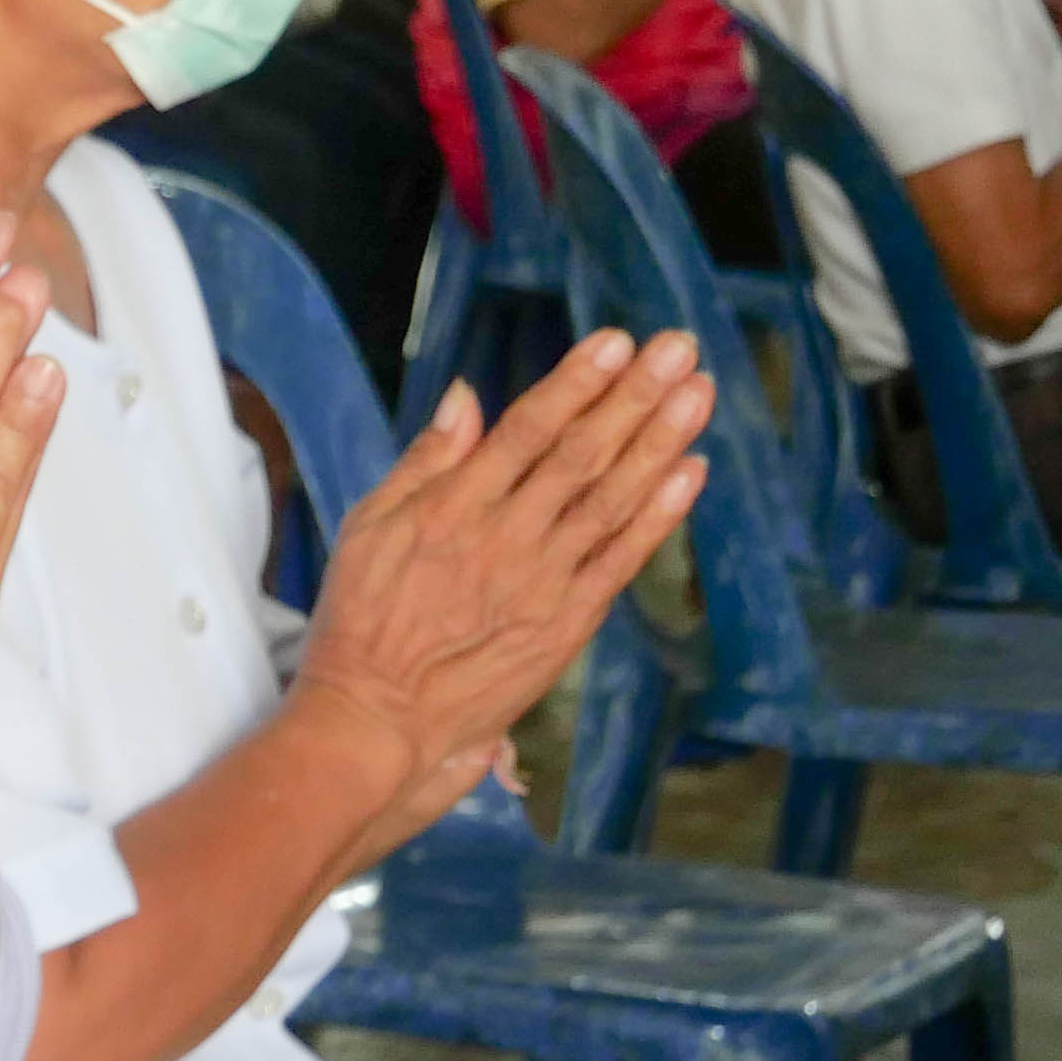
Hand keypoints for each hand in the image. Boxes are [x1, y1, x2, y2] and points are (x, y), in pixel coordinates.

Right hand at [300, 328, 709, 823]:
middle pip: (581, 454)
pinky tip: (691, 471)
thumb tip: (466, 396)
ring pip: (611, 498)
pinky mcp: (567, 622)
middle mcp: (504, 537)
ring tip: (698, 392)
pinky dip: (660, 515)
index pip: (526, 430)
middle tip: (679, 349)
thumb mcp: (369, 528)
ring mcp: (542, 581)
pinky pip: (622, 559)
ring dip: (660, 441)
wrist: (377, 717)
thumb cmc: (363, 621)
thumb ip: (424, 461)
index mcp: (450, 508)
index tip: (617, 342)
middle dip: (634, 396)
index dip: (576, 383)